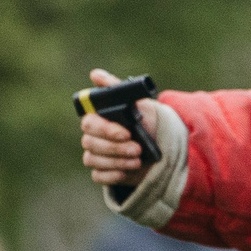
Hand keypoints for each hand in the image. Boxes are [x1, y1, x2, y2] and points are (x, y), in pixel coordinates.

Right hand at [79, 68, 147, 189]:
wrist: (161, 145)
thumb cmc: (146, 120)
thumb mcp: (137, 101)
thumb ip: (116, 87)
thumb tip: (95, 74)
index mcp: (97, 118)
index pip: (89, 124)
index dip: (106, 130)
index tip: (126, 133)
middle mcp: (93, 136)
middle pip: (90, 143)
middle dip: (115, 147)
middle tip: (137, 148)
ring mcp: (96, 155)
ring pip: (93, 160)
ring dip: (117, 161)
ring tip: (137, 160)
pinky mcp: (103, 172)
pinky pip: (98, 176)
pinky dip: (112, 175)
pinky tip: (125, 172)